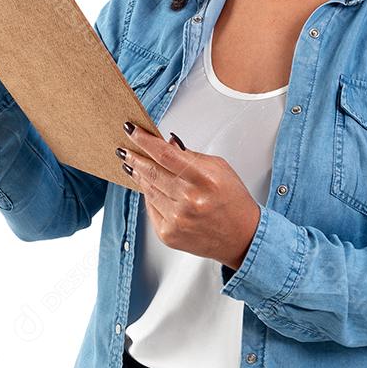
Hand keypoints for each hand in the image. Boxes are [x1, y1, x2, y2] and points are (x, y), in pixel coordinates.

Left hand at [118, 123, 260, 270]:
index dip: (144, 140)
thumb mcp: (220, 169)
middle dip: (134, 157)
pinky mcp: (168, 234)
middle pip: (151, 172)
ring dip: (138, 175)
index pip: (165, 154)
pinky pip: (151, 208)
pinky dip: (148, 195)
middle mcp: (189, 200)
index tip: (132, 130)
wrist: (243, 238)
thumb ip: (191, 156)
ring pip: (148, 189)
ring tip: (131, 165)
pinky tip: (146, 186)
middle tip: (124, 149)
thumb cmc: (234, 202)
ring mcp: (177, 219)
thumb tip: (166, 143)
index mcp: (204, 179)